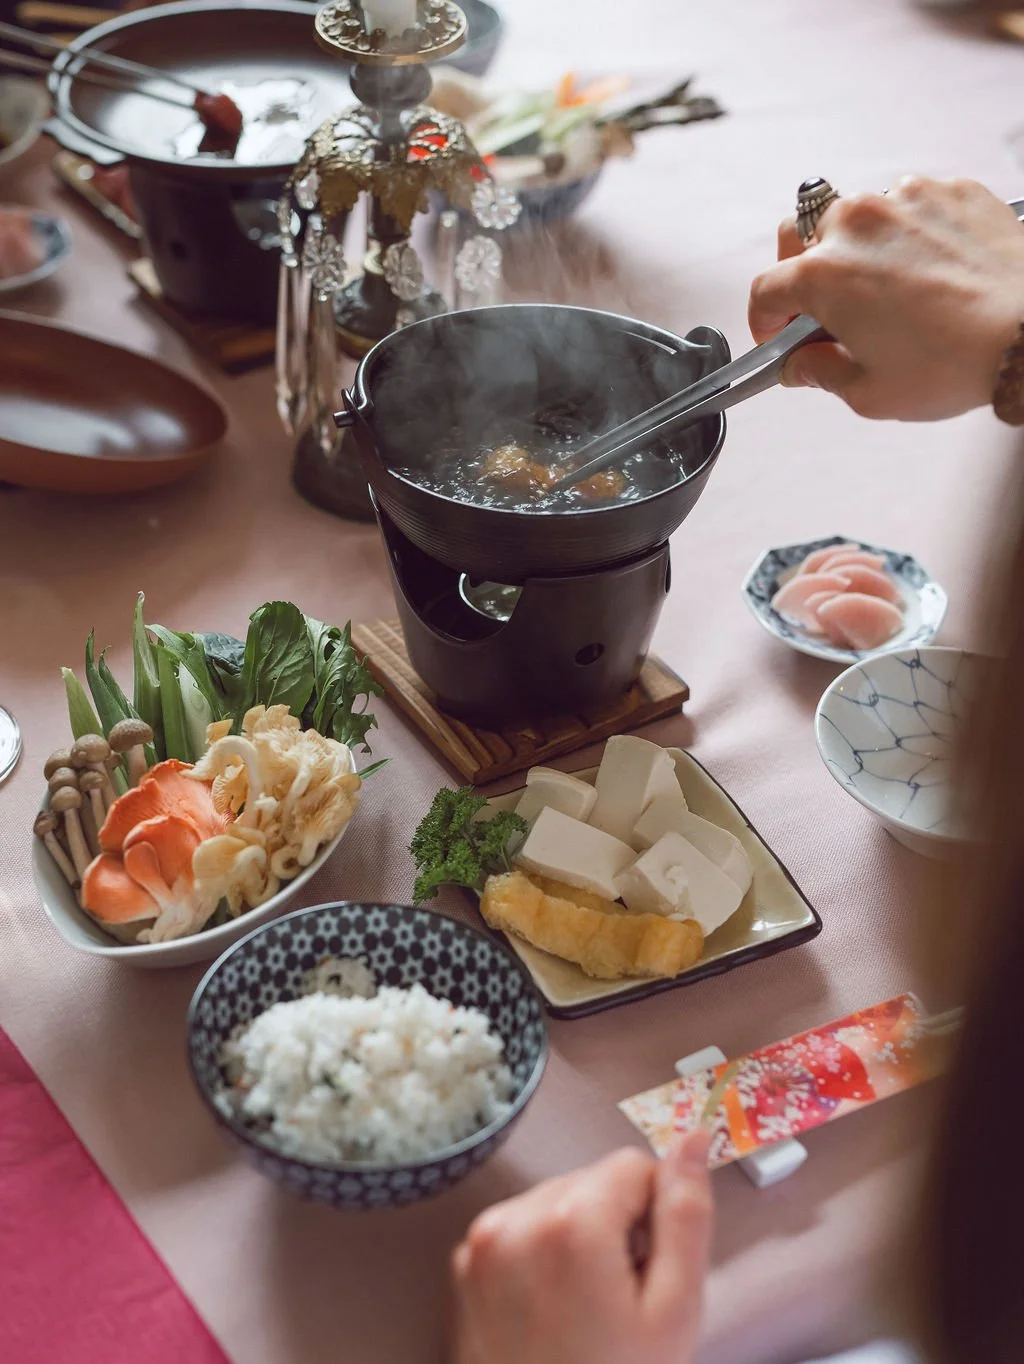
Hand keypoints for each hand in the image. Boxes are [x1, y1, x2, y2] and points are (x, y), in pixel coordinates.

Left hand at [450, 1129, 712, 1363]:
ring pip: (557, 1201)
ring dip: (578, 1238)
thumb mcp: (675, 1309)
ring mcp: (483, 1243)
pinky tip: (554, 1310)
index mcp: (571, 1222)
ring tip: (587, 1309)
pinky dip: (542, 1254)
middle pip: (592, 1181)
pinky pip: (522, 1229)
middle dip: (616, 1226)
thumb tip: (690, 1140)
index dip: (655, 1215)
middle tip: (621, 1298)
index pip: (634, 1165)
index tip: (649, 1268)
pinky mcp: (466, 1265)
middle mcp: (516, 1219)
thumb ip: (686, 1213)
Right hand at [748, 176, 1023, 419]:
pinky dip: (910, 234)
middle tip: (824, 306)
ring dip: (858, 249)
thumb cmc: (955, 363)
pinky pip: (911, 205)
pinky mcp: (950, 191)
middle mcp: (856, 224)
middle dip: (801, 270)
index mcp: (824, 275)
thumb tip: (801, 364)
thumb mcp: (870, 393)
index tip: (778, 336)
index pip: (766, 290)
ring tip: (889, 288)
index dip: (764, 320)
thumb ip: (821, 372)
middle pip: (799, 236)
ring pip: (857, 216)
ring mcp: (905, 199)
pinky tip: (931, 271)